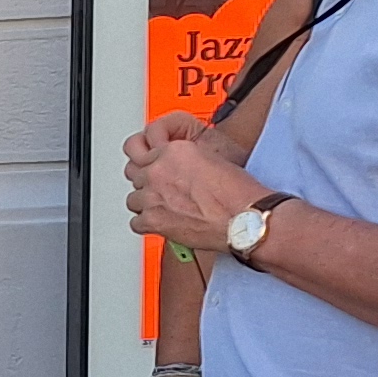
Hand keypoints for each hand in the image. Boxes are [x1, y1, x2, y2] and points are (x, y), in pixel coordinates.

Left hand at [125, 114, 263, 254]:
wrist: (244, 218)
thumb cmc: (237, 193)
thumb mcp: (212, 157)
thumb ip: (186, 159)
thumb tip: (179, 167)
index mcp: (175, 150)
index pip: (143, 151)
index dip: (151, 162)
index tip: (155, 169)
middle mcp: (159, 170)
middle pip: (134, 173)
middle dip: (146, 181)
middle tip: (157, 188)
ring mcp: (153, 195)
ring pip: (133, 198)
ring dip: (146, 203)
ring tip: (162, 208)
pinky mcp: (153, 219)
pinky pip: (135, 222)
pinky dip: (147, 225)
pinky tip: (160, 223)